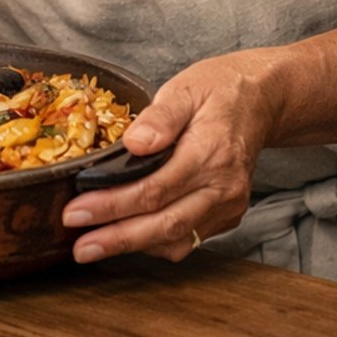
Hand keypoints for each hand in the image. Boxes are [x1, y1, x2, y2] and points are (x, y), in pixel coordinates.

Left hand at [60, 51, 279, 262]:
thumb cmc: (218, 90)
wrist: (261, 100)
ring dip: (134, 246)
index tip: (75, 212)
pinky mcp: (228, 215)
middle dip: (117, 239)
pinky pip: (189, 238)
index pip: (154, 190)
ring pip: (178, 239)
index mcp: (210, 153)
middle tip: (79, 248)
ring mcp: (229, 205)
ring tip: (93, 246)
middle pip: (165, 224)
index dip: (111, 206)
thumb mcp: (186, 88)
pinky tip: (127, 235)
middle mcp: (223, 187)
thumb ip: (160, 116)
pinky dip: (156, 241)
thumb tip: (133, 143)